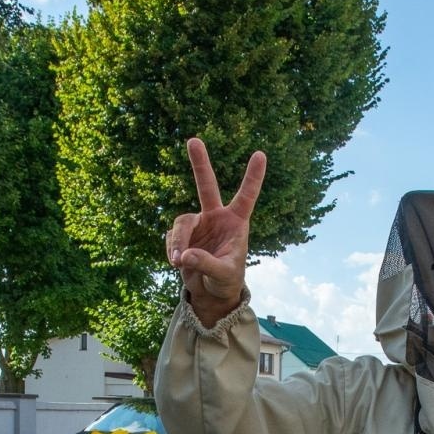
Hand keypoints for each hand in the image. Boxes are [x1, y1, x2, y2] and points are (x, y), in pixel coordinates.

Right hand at [165, 137, 265, 324]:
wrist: (211, 293)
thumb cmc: (227, 282)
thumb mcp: (223, 275)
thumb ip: (207, 264)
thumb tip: (184, 255)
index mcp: (236, 223)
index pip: (246, 196)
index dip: (253, 176)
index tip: (261, 154)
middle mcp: (216, 218)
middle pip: (206, 186)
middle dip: (199, 164)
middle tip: (193, 140)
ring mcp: (198, 225)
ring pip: (181, 222)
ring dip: (178, 241)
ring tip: (178, 262)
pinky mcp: (182, 236)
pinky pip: (172, 238)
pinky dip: (172, 251)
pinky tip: (177, 263)